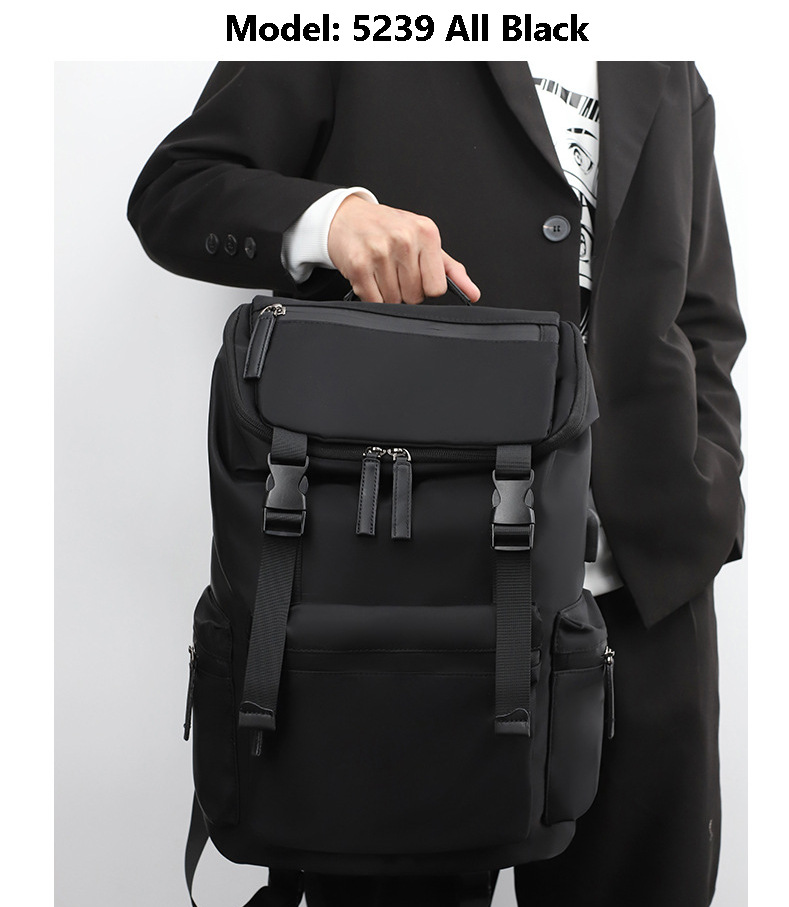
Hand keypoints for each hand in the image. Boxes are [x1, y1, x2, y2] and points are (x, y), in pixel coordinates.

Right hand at [327, 195, 480, 303]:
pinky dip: (371, 296)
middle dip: (404, 290)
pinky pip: (373, 300)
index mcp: (426, 232)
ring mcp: (380, 251)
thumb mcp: (423, 241)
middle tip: (394, 271)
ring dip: (386, 293)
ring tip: (380, 272)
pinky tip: (368, 277)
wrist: (346, 217)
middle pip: (414, 296)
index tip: (417, 276)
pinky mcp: (359, 264)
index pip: (437, 287)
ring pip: (394, 300)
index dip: (426, 288)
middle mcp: (404, 239)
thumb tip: (472, 293)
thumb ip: (450, 269)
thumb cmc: (388, 229)